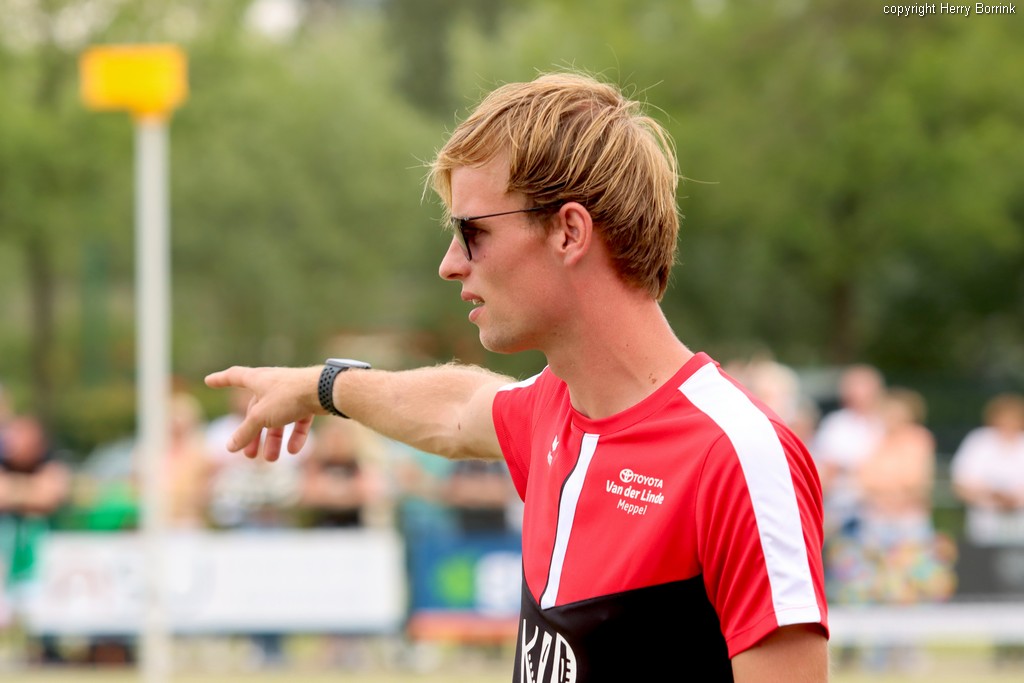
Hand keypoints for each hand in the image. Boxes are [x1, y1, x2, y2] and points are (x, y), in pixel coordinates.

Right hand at [204, 365, 321, 460]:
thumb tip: (230, 447)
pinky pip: (298, 420)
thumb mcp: (261, 416)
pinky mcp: (308, 401)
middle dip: (253, 434)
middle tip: (250, 455)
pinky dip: (295, 435)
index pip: (234, 376)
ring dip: (274, 439)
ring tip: (273, 459)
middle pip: (257, 410)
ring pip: (278, 419)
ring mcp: (291, 392)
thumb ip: (245, 432)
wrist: (324, 390)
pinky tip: (294, 451)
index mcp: (257, 379)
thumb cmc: (288, 396)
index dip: (221, 379)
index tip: (209, 381)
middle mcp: (273, 384)